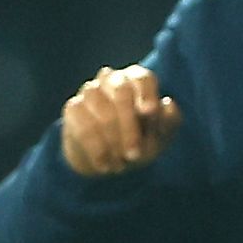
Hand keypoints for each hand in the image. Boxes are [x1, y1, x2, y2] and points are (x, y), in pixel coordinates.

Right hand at [62, 65, 182, 176]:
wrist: (109, 161)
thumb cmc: (141, 142)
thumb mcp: (161, 136)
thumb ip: (170, 121)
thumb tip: (168, 104)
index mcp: (137, 82)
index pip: (142, 77)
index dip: (147, 92)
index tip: (150, 112)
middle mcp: (112, 81)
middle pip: (120, 89)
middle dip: (129, 123)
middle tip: (136, 153)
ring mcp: (90, 92)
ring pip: (98, 103)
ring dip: (112, 137)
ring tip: (121, 164)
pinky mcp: (73, 108)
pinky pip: (82, 123)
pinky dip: (96, 147)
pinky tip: (105, 165)